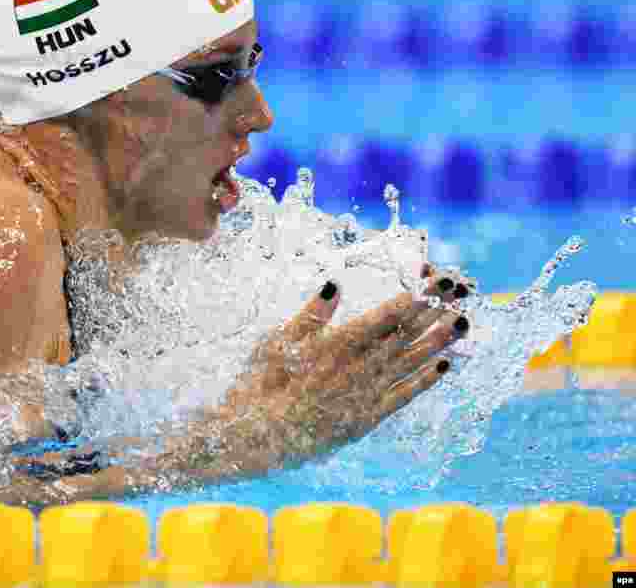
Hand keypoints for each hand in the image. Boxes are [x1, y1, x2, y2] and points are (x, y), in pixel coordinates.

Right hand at [244, 262, 471, 460]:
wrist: (256, 438)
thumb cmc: (259, 385)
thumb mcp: (276, 342)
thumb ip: (310, 316)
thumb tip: (335, 286)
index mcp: (336, 345)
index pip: (386, 316)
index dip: (415, 297)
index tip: (436, 281)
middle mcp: (357, 368)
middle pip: (405, 335)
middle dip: (434, 310)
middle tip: (460, 290)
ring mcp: (365, 395)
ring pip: (410, 363)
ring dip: (439, 342)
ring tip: (463, 322)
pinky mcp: (366, 418)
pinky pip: (403, 396)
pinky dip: (425, 380)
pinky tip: (445, 366)